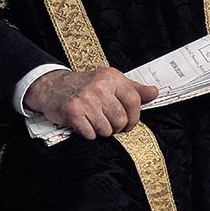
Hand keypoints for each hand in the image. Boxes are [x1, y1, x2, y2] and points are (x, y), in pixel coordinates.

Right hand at [23, 67, 158, 139]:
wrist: (54, 87)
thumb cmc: (87, 86)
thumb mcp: (111, 82)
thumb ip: (134, 89)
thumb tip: (155, 93)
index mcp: (112, 77)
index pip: (134, 100)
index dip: (135, 117)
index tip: (130, 123)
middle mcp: (99, 86)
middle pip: (120, 119)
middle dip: (117, 127)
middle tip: (110, 124)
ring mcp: (85, 99)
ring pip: (106, 129)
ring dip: (102, 131)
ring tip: (95, 122)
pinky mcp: (72, 111)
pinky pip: (90, 133)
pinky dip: (89, 134)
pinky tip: (84, 125)